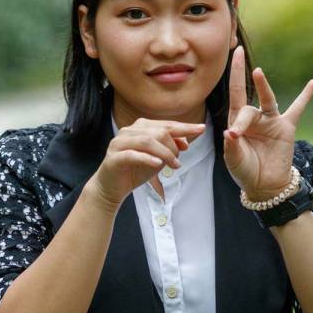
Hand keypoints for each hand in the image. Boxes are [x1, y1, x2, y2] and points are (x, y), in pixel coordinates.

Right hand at [86, 118, 206, 211]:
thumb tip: (186, 141)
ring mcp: (119, 143)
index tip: (201, 129)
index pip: (166, 124)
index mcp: (140, 128)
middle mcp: (128, 131)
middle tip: (178, 162)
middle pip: (158, 132)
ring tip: (173, 166)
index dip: (185, 127)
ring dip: (164, 153)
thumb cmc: (135, 170)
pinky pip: (133, 155)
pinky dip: (147, 158)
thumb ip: (170, 148)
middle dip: (173, 146)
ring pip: (147, 141)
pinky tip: (158, 164)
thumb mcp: (157, 159)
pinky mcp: (114, 158)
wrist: (111, 187)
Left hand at [224, 46, 312, 200]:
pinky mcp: (286, 128)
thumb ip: (232, 147)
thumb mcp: (234, 160)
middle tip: (239, 131)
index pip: (234, 96)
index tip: (235, 92)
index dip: (233, 80)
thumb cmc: (245, 171)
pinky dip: (306, 96)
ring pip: (268, 100)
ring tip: (258, 72)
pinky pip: (298, 109)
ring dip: (263, 87)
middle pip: (247, 107)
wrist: (265, 185)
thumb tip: (229, 133)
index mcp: (237, 122)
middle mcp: (254, 117)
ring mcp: (271, 121)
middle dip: (243, 119)